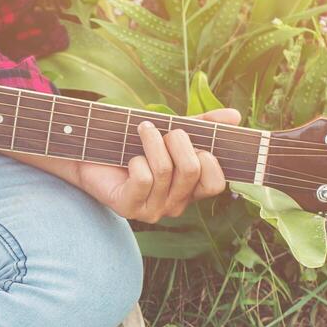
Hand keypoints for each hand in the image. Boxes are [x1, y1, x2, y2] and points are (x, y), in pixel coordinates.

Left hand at [74, 108, 240, 220]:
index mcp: (190, 190)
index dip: (209, 160)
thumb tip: (236, 116)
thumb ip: (204, 125)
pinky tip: (128, 159)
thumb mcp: (172, 130)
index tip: (194, 142)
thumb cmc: (133, 144)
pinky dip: (136, 159)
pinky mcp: (129, 209)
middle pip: (193, 171)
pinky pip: (143, 179)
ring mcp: (152, 210)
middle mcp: (175, 205)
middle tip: (163, 131)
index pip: (215, 183)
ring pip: (166, 170)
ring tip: (143, 130)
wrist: (90, 154)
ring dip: (153, 142)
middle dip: (178, 142)